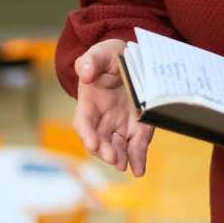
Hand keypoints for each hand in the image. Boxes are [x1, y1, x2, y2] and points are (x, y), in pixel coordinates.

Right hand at [73, 38, 152, 176]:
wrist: (132, 59)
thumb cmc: (110, 56)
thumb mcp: (101, 52)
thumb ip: (90, 60)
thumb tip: (84, 73)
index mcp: (89, 102)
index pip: (83, 122)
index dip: (87, 134)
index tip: (92, 143)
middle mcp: (103, 119)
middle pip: (100, 141)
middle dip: (105, 151)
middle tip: (113, 158)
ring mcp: (120, 125)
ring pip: (117, 147)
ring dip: (119, 158)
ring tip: (125, 165)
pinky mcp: (137, 128)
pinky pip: (136, 146)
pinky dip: (138, 158)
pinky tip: (139, 169)